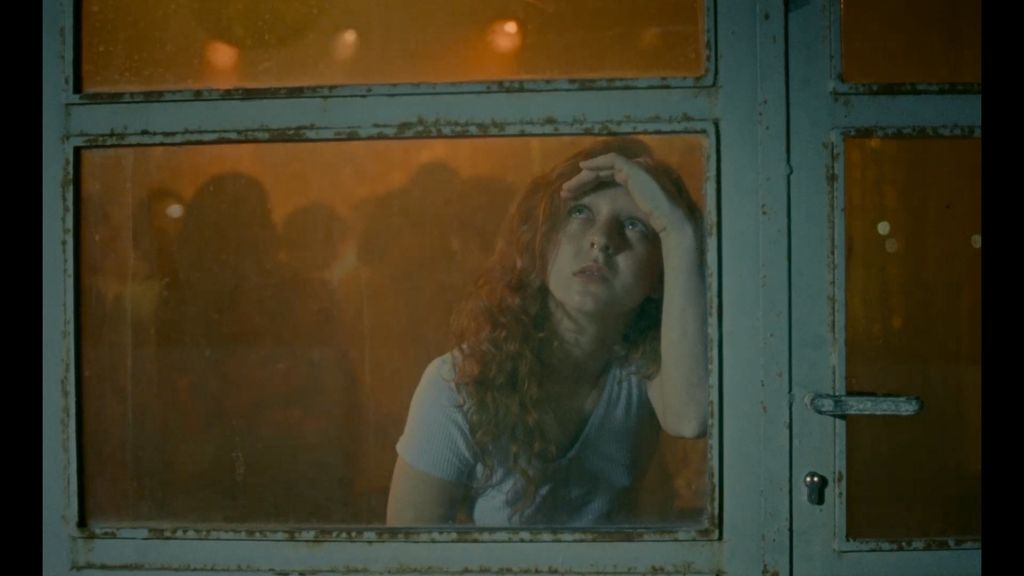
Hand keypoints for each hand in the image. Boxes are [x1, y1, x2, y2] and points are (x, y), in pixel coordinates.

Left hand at [560, 152, 693, 238]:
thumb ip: (616, 210)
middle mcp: (635, 172)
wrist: (669, 221)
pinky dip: (598, 162)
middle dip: (581, 181)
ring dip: (584, 175)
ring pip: (604, 166)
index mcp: (633, 181)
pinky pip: (613, 160)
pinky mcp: (636, 169)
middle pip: (602, 172)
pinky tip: (583, 169)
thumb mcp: (628, 215)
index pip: (605, 179)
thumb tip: (599, 219)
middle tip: (565, 191)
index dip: (587, 186)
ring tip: (568, 187)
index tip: (571, 197)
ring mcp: (636, 168)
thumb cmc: (652, 223)